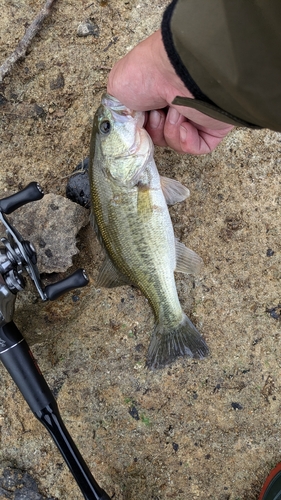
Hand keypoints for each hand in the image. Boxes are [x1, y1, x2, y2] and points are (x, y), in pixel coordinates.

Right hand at [107, 30, 233, 154]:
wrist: (176, 70)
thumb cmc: (146, 73)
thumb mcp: (116, 88)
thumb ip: (120, 109)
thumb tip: (131, 124)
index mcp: (157, 94)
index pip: (147, 124)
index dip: (140, 128)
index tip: (138, 119)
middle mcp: (177, 103)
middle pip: (160, 136)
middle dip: (154, 130)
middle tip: (155, 114)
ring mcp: (195, 114)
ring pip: (176, 143)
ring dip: (169, 131)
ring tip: (173, 112)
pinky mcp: (212, 125)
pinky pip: (198, 148)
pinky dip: (186, 141)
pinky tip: (185, 124)